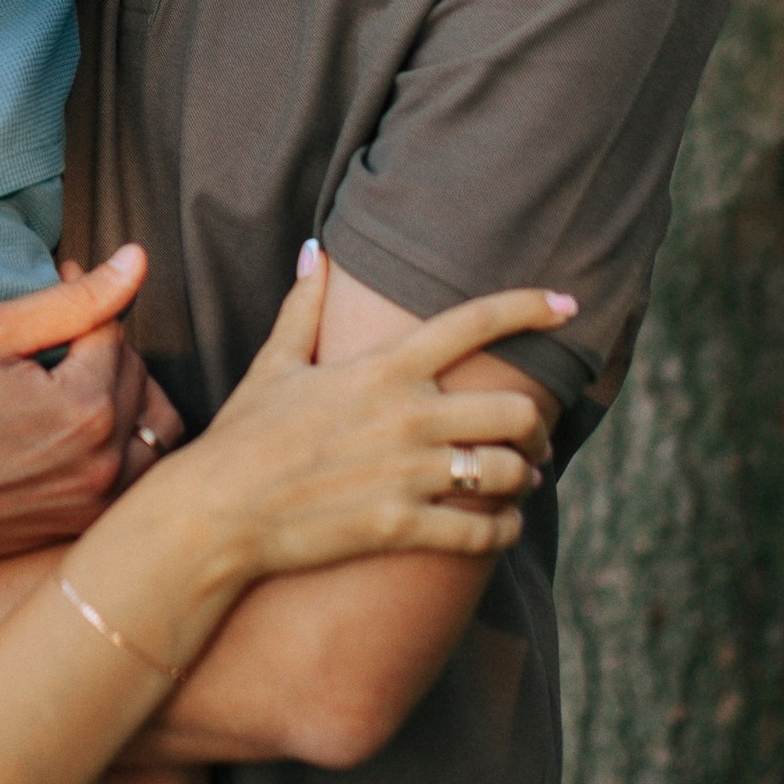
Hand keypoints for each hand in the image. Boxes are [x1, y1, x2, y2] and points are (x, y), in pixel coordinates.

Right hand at [0, 246, 173, 568]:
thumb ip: (71, 299)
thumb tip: (138, 261)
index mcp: (86, 408)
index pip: (114, 333)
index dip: (80, 305)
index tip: (51, 293)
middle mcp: (104, 463)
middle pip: (137, 378)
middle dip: (103, 350)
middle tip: (52, 341)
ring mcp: (96, 503)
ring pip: (154, 429)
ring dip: (129, 397)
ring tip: (79, 383)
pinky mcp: (81, 527)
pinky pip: (136, 477)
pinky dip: (123, 445)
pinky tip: (79, 431)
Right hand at [170, 253, 563, 574]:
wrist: (214, 513)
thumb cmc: (243, 436)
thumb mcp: (275, 364)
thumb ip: (306, 307)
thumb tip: (317, 252)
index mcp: (383, 368)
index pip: (475, 321)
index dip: (531, 307)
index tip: (568, 305)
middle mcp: (406, 416)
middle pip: (515, 408)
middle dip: (537, 422)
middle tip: (533, 432)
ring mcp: (407, 474)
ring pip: (508, 470)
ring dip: (524, 475)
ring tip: (521, 478)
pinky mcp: (400, 526)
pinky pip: (481, 531)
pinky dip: (504, 529)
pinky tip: (502, 526)